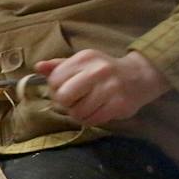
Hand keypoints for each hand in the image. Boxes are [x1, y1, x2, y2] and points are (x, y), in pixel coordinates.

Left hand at [36, 50, 168, 125]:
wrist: (140, 76)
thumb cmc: (104, 71)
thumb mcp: (83, 63)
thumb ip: (59, 66)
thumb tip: (38, 67)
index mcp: (85, 58)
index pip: (55, 80)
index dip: (56, 89)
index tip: (65, 89)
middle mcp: (97, 70)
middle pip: (63, 97)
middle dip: (65, 103)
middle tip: (74, 101)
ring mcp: (110, 88)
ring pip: (77, 112)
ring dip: (78, 113)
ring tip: (87, 106)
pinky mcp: (118, 104)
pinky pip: (92, 120)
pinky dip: (90, 119)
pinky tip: (97, 111)